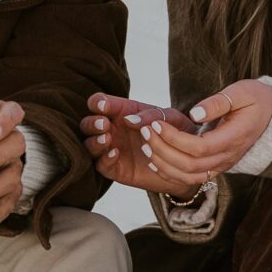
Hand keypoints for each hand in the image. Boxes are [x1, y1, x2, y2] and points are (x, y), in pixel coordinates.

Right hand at [82, 93, 197, 196]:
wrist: (185, 159)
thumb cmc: (175, 131)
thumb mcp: (168, 117)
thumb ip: (151, 115)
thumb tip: (129, 119)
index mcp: (120, 111)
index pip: (99, 103)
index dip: (97, 102)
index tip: (104, 107)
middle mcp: (112, 129)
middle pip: (87, 124)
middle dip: (92, 123)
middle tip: (104, 124)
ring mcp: (111, 148)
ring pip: (89, 144)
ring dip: (94, 141)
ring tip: (108, 139)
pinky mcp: (115, 168)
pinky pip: (100, 164)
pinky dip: (104, 158)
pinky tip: (115, 153)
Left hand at [135, 80, 271, 187]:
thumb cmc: (256, 99)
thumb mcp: (241, 93)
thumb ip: (218, 103)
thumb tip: (195, 113)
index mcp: (233, 138)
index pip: (198, 148)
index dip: (173, 139)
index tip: (156, 123)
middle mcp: (228, 157)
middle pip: (190, 165)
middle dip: (163, 149)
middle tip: (145, 131)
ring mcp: (223, 164)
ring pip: (189, 176)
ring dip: (164, 164)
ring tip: (145, 145)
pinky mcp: (217, 166)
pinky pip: (192, 178)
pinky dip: (172, 173)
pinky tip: (155, 160)